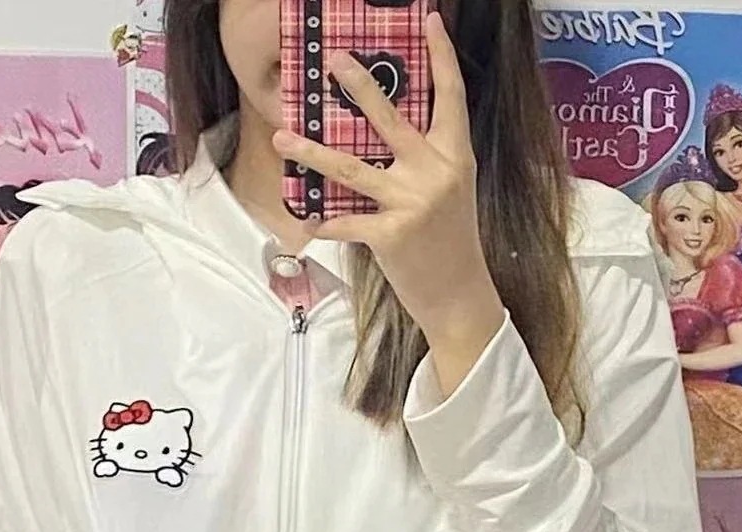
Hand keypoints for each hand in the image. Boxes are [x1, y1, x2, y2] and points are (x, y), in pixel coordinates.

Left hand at [271, 12, 503, 348]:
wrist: (458, 294)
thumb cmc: (449, 243)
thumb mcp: (449, 192)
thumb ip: (424, 162)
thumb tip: (383, 138)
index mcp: (454, 156)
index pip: (450, 96)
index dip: (441, 56)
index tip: (430, 21)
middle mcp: (435, 172)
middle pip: (391, 119)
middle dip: (360, 86)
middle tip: (333, 59)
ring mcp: (413, 202)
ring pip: (353, 168)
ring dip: (313, 153)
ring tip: (282, 138)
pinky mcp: (392, 233)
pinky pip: (348, 221)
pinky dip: (327, 223)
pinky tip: (310, 222)